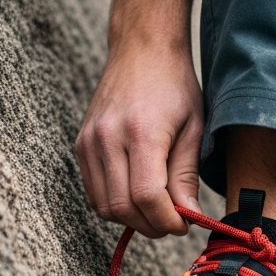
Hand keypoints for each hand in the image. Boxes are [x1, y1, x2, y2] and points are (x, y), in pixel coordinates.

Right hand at [76, 37, 202, 237]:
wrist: (142, 50)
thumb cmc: (175, 86)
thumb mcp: (194, 128)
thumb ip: (187, 175)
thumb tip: (189, 216)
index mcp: (142, 133)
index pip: (148, 197)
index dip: (167, 220)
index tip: (185, 224)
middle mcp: (108, 139)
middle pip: (123, 207)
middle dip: (151, 225)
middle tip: (174, 222)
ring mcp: (89, 142)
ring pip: (104, 206)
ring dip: (132, 219)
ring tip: (158, 210)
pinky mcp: (81, 144)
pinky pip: (93, 192)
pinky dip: (115, 204)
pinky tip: (138, 196)